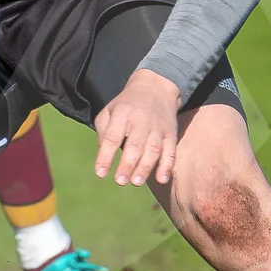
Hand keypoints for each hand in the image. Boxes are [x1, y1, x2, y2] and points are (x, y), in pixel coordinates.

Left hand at [93, 68, 181, 186]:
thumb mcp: (109, 111)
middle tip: (120, 181)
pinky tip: (161, 179)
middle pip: (134, 145)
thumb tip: (103, 156)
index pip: (112, 137)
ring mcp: (158, 128)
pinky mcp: (171, 134)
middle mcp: (141, 121)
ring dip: (145, 168)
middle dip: (127, 165)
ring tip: (135, 182)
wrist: (156, 87)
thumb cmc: (127, 105)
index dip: (105, 156)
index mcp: (122, 114)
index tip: (100, 173)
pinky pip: (170, 152)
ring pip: (153, 150)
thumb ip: (103, 132)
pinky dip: (167, 166)